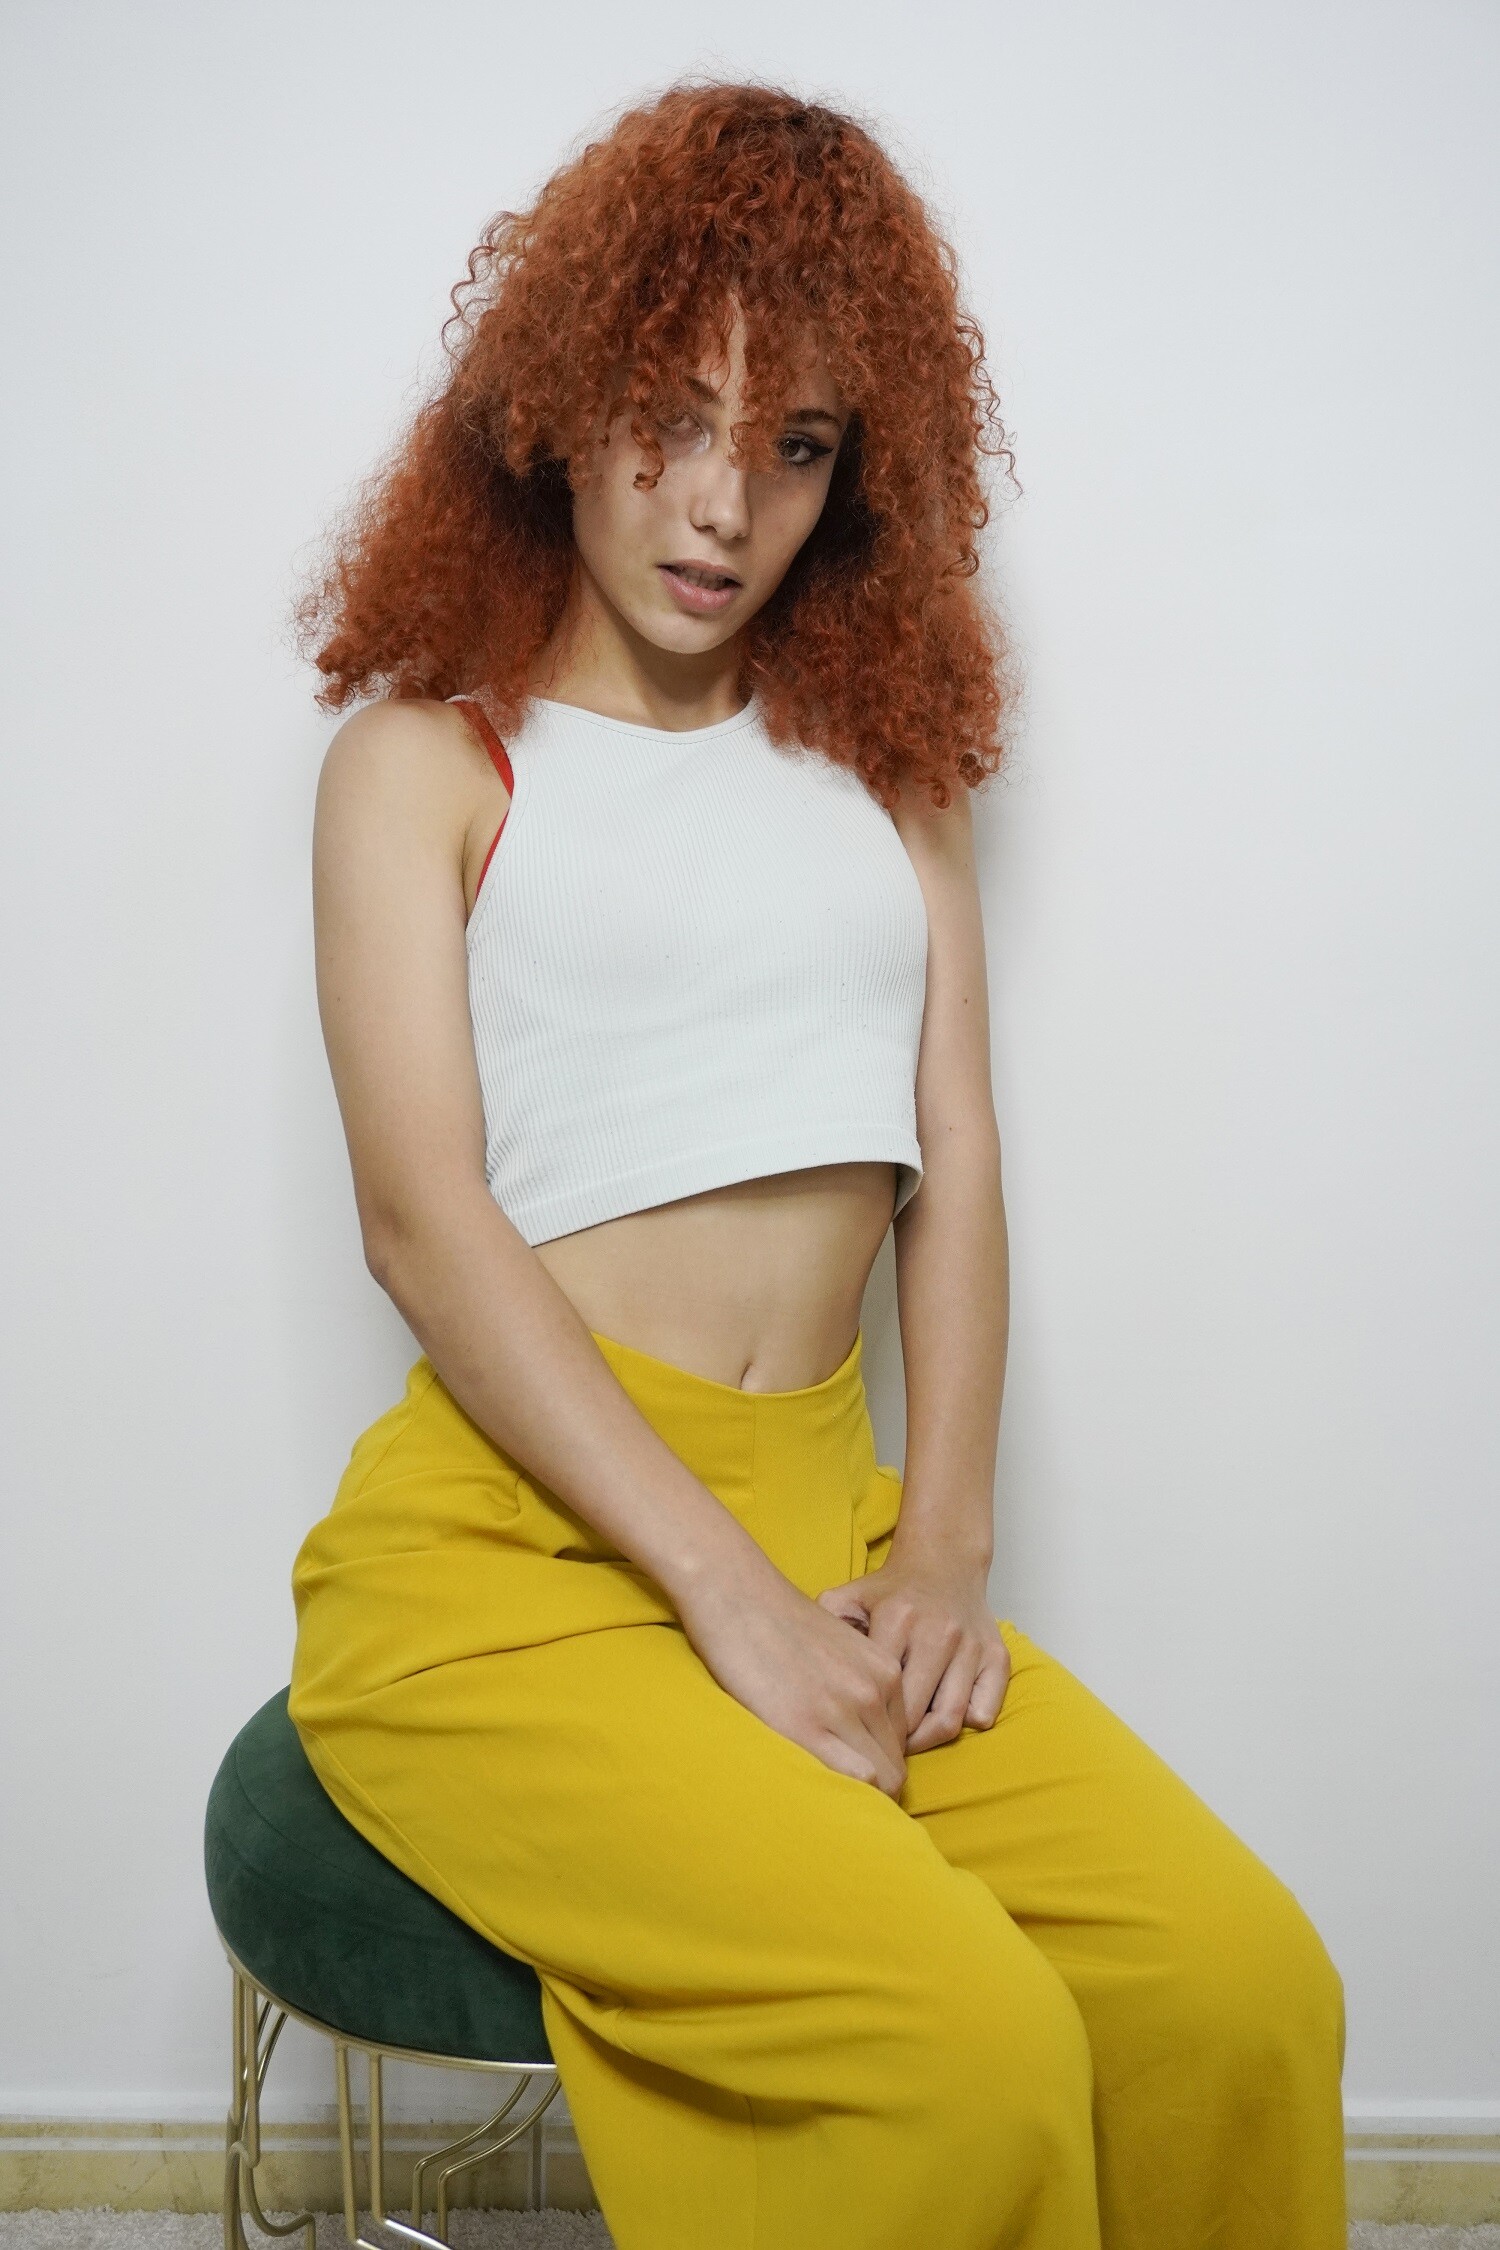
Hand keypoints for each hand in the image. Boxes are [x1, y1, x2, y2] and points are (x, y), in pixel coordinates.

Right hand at [674, 1559, 910, 1796]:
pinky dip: (846, 1796)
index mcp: (883, 1671)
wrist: (737, 1593)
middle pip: (897, 1766)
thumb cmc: (776, 1620)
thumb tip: (855, 1726)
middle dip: (876, 1789)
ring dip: (863, 1798)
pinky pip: (855, 1780)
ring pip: (882, 1779)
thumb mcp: (838, 1646)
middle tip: (842, 1796)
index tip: (853, 1773)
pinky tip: (819, 1792)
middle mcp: (873, 1690)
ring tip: (831, 1801)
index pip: (903, 1742)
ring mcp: (843, 1709)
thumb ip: (856, 1682)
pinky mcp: (807, 1726)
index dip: (880, 1764)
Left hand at [815, 1555, 1009, 1752]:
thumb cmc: (889, 1591)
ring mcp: (971, 1646)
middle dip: (893, 1741)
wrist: (944, 1563)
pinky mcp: (997, 1656)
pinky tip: (940, 1719)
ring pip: (950, 1719)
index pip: (878, 1692)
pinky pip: (983, 1711)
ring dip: (925, 1741)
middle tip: (877, 1751)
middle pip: (913, 1713)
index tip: (854, 1735)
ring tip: (906, 1744)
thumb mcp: (847, 1597)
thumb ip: (823, 1627)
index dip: (864, 1722)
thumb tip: (801, 1671)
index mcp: (897, 1618)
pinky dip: (964, 1725)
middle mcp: (938, 1632)